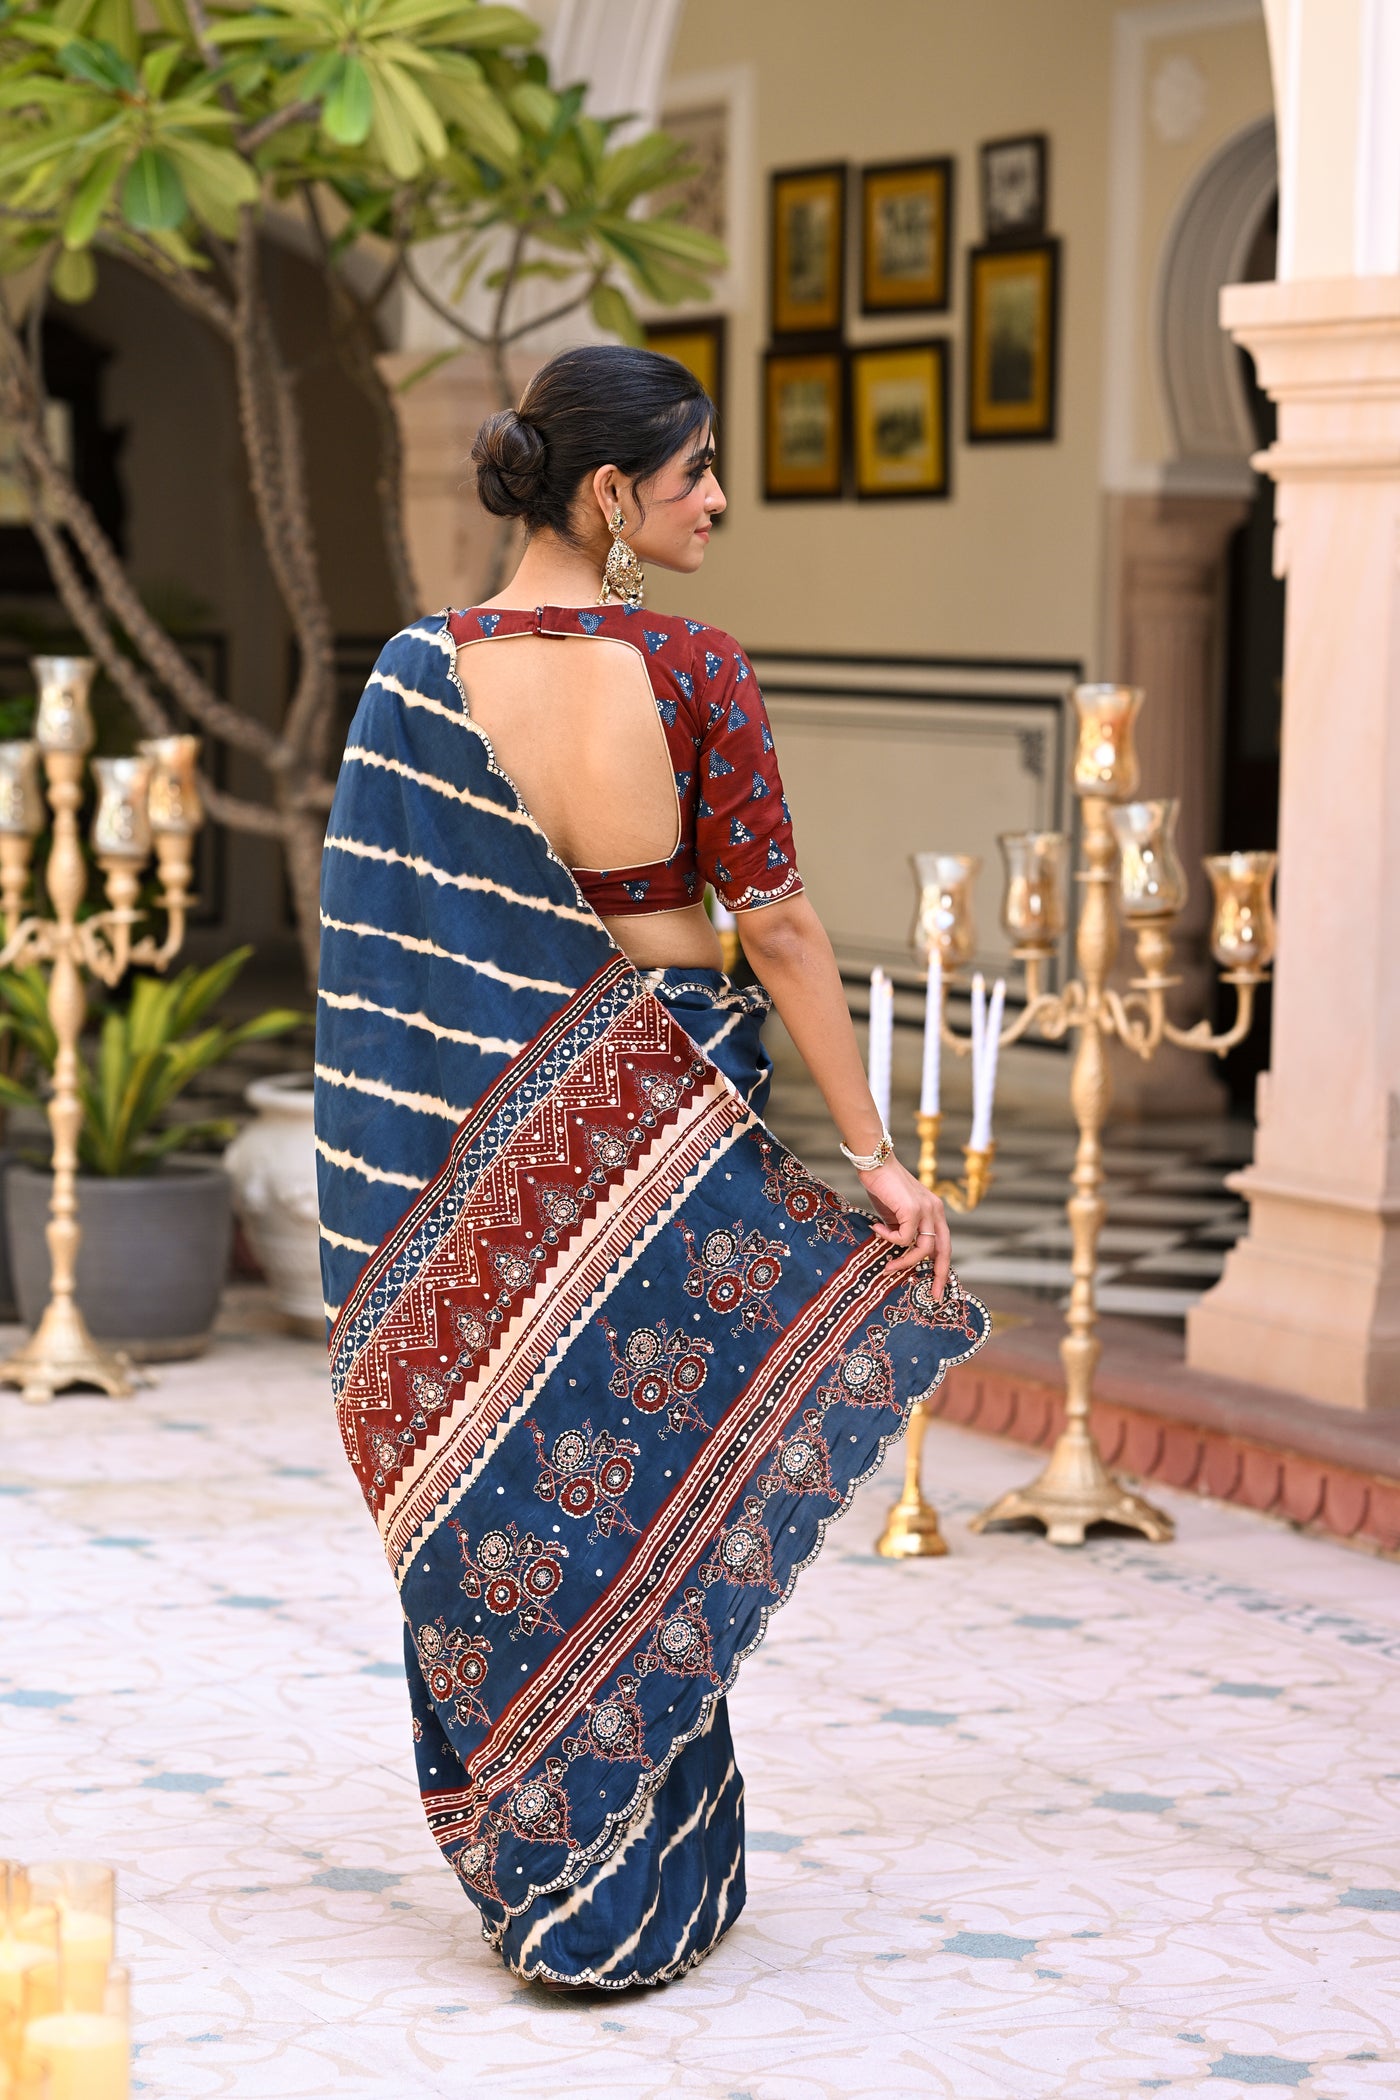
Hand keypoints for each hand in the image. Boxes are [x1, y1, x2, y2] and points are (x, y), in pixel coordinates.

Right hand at [856, 1154, 950, 1294]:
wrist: (875, 1160)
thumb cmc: (883, 1186)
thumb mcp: (896, 1213)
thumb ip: (903, 1230)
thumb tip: (900, 1253)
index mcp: (935, 1212)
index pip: (944, 1244)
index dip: (942, 1266)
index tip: (938, 1286)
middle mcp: (935, 1211)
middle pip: (944, 1250)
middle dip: (940, 1275)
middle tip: (934, 1295)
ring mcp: (926, 1209)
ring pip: (923, 1248)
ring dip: (904, 1261)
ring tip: (887, 1266)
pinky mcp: (913, 1209)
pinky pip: (904, 1237)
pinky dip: (890, 1239)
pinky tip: (876, 1230)